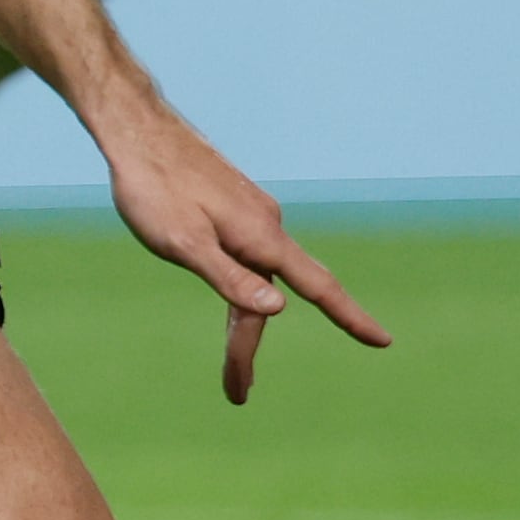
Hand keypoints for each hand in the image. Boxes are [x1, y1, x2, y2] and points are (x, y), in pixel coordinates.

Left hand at [89, 90, 385, 405]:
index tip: (383, 341)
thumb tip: (279, 308)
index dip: (351, 317)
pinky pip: (246, 259)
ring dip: (242, 321)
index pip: (317, 286)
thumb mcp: (183, 243)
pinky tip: (230, 297)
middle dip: (251, 346)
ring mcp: (250, 215)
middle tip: (235, 391)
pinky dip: (239, 290)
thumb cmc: (152, 188)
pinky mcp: (233, 208)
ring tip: (225, 364)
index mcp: (259, 236)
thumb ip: (228, 278)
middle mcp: (264, 225)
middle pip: (270, 297)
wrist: (136, 128)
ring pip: (255, 279)